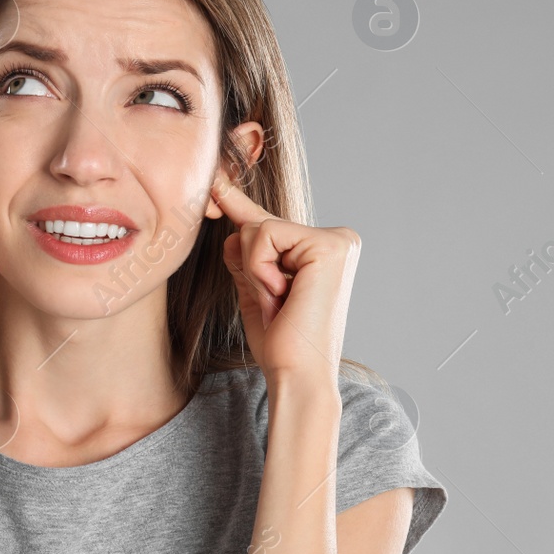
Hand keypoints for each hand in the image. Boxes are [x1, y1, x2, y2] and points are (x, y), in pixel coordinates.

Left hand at [209, 173, 361, 385]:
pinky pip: (264, 235)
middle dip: (250, 265)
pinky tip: (282, 294)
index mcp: (323, 251)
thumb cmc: (279, 341)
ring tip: (279, 301)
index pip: (271, 224)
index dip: (237, 202)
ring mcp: (337, 241)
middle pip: (258, 224)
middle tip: (275, 302)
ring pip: (257, 228)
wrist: (296, 374)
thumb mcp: (255, 288)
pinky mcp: (328, 245)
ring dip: (255, 271)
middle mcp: (337, 240)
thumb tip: (231, 225)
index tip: (215, 179)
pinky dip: (260, 269)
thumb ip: (247, 255)